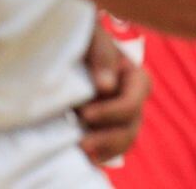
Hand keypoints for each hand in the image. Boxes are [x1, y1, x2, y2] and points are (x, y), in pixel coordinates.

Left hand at [76, 25, 150, 163]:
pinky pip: (110, 148)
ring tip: (82, 153)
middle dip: (108, 137)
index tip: (84, 113)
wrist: (61, 49)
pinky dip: (100, 154)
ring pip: (124, 141)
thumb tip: (107, 87)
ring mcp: (118, 116)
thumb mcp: (91, 36)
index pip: (134, 101)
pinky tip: (85, 159)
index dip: (113, 111)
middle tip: (81, 143)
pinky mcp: (103, 127)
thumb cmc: (80, 37)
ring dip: (105, 149)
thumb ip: (102, 55)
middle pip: (132, 126)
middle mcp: (131, 99)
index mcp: (134, 77)